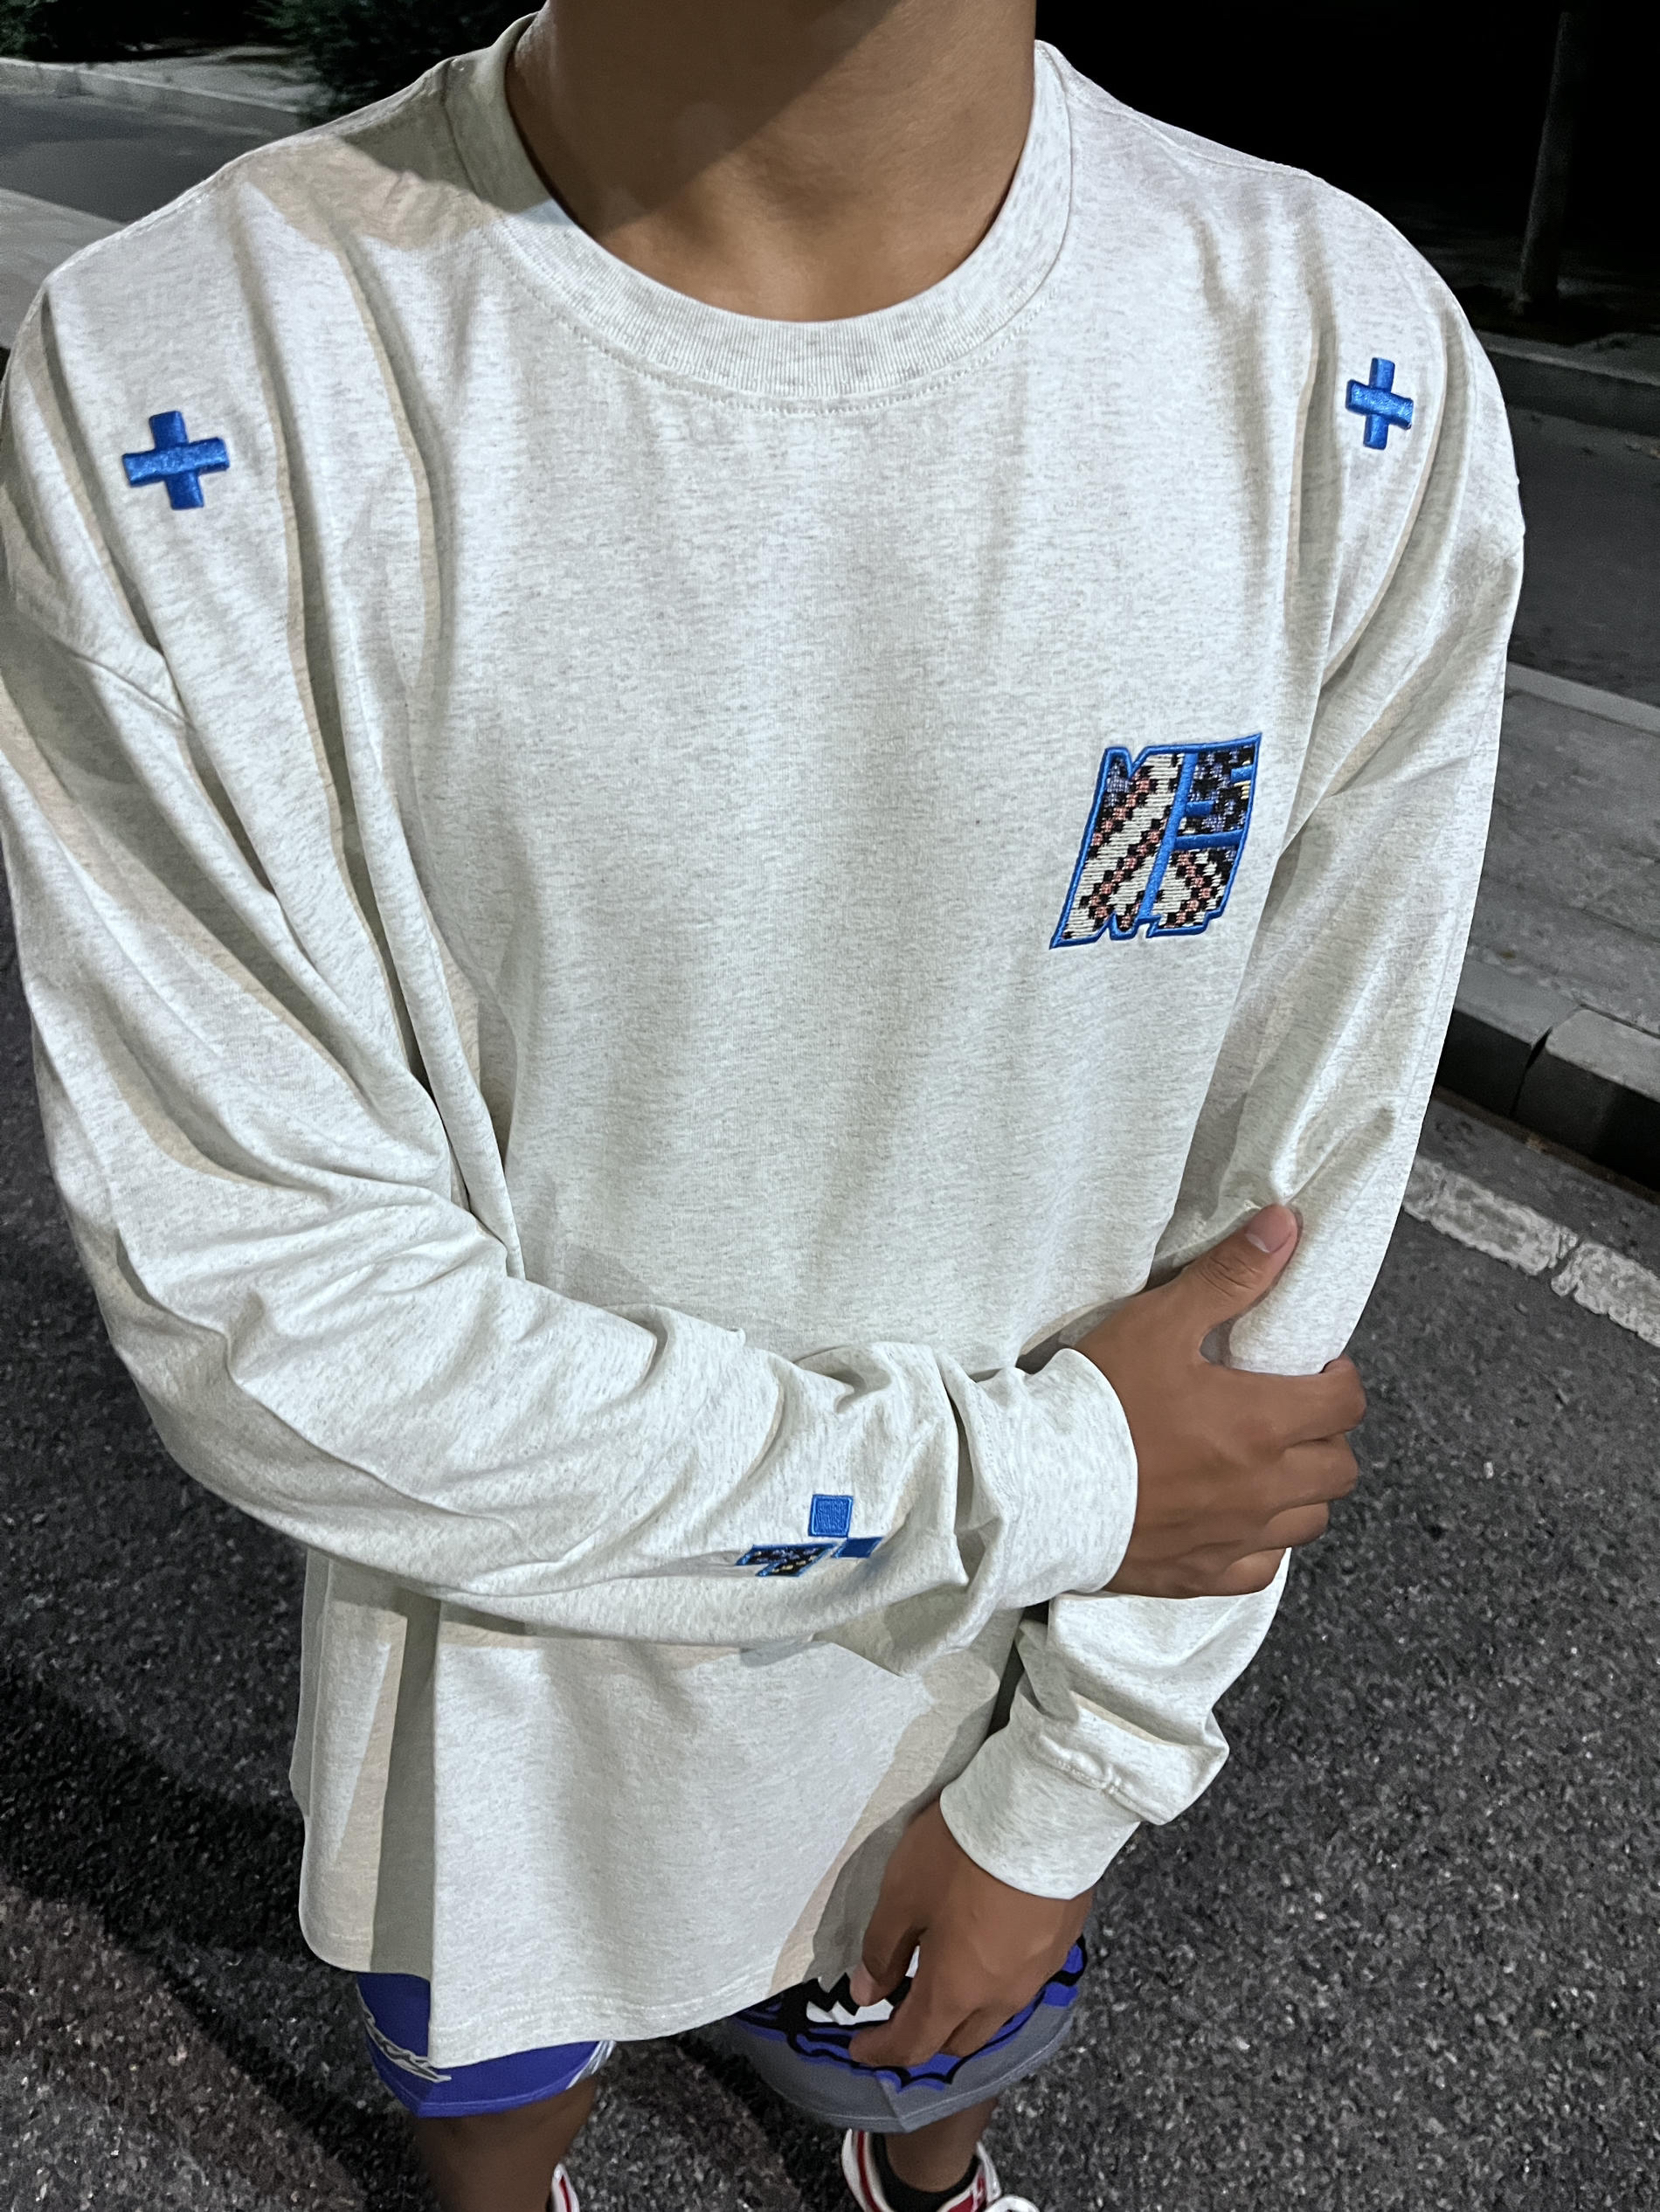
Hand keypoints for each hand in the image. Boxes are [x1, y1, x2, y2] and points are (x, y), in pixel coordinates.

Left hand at [845, 1800, 1090, 2068]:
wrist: (1042, 1814)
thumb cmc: (961, 1855)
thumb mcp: (901, 1896)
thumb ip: (882, 1950)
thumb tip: (867, 1993)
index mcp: (956, 1992)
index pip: (913, 2044)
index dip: (881, 2051)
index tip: (859, 2048)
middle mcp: (1001, 1996)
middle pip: (957, 2041)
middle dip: (922, 2037)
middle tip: (896, 2011)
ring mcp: (1037, 1973)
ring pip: (993, 2016)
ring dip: (961, 2012)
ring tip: (939, 1979)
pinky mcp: (1060, 1943)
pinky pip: (1021, 1983)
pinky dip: (993, 1983)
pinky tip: (985, 1950)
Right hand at [1076, 1205, 1364, 1599]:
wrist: (1037, 1488)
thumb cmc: (1098, 1402)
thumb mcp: (1159, 1323)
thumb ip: (1229, 1276)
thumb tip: (1285, 1227)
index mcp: (1262, 1423)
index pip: (1346, 1403)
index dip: (1339, 1379)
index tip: (1314, 1368)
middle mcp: (1263, 1488)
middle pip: (1339, 1467)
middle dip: (1326, 1435)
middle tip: (1289, 1412)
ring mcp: (1236, 1537)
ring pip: (1310, 1519)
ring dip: (1301, 1489)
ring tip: (1265, 1463)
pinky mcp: (1202, 1575)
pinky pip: (1264, 1567)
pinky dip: (1262, 1542)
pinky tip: (1233, 1516)